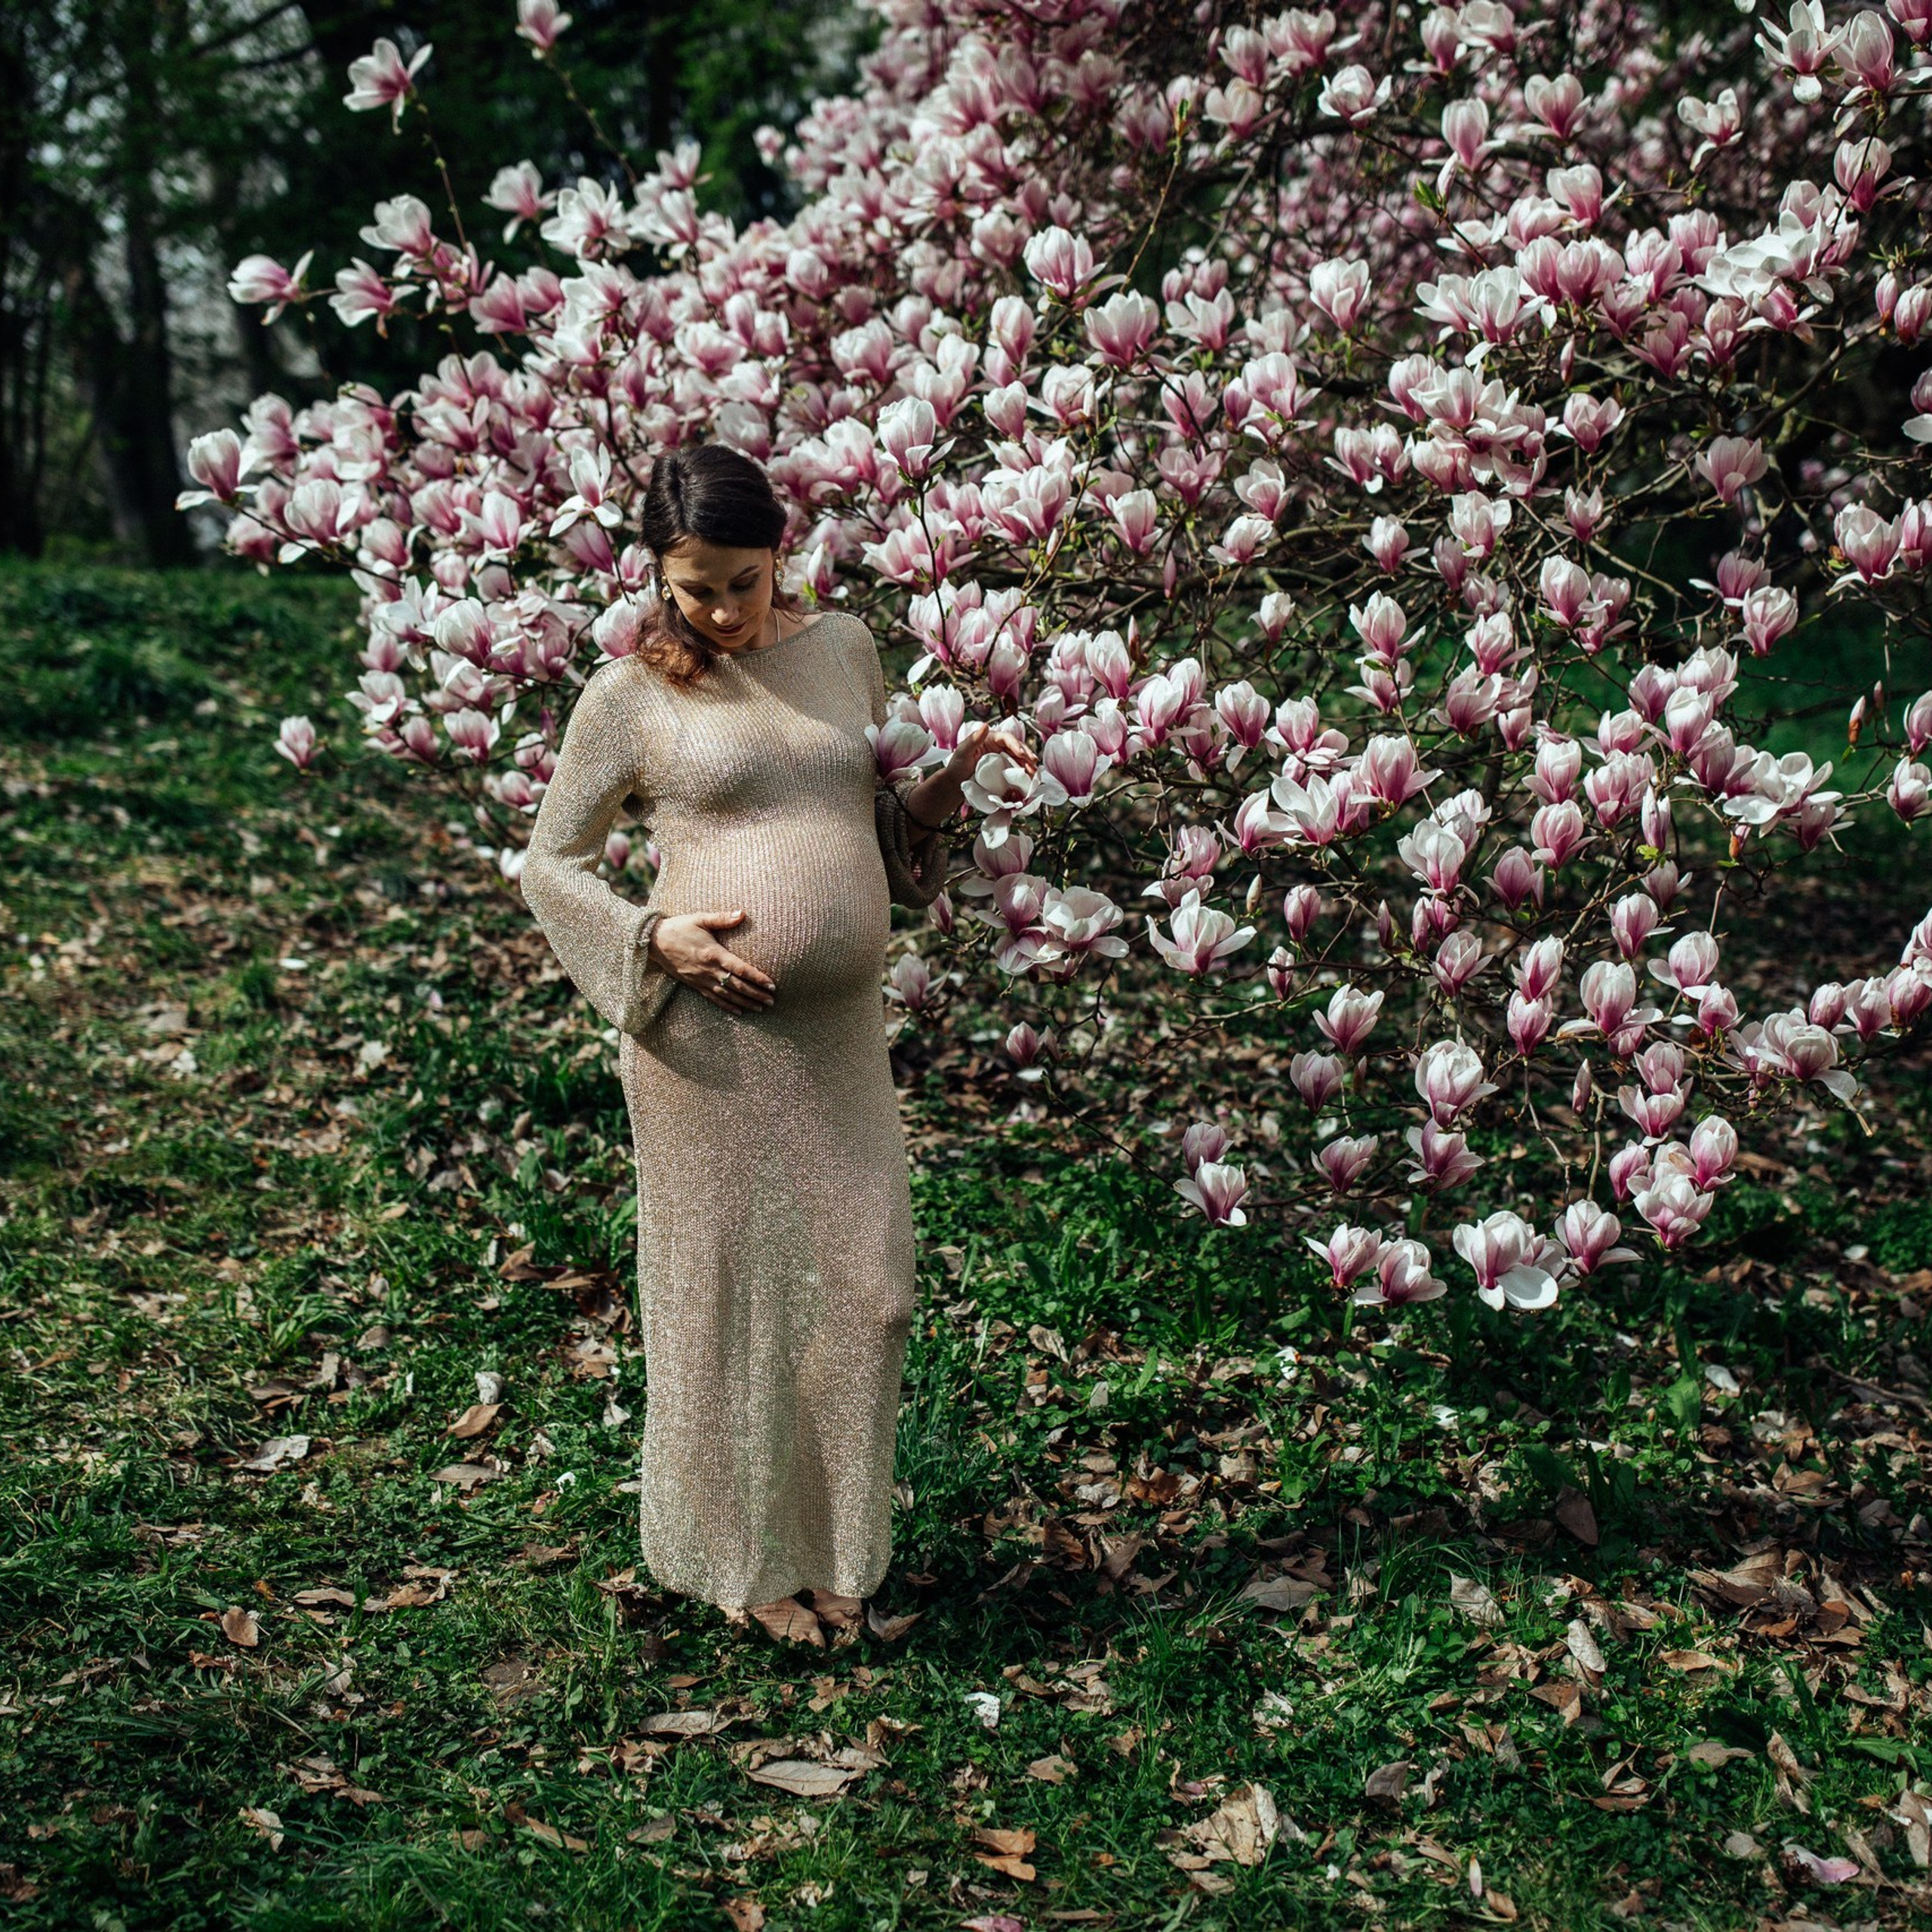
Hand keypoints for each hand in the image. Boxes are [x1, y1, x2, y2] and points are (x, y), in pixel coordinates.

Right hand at [647, 909, 776, 1012]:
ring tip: (760, 1008)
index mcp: (713, 954)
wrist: (654, 941)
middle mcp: (709, 970)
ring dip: (745, 1003)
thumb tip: (742, 913)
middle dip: (756, 994)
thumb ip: (722, 918)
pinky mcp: (694, 985)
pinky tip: (739, 1011)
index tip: (772, 985)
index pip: (740, 969)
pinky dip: (727, 1006)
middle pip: (737, 986)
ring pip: (727, 995)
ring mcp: (701, 979)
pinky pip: (713, 998)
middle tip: (772, 1001)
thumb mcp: (700, 918)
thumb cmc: (679, 927)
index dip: (757, 978)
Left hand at [945, 720, 1037, 780]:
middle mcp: (999, 747)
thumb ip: (974, 739)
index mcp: (990, 739)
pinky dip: (1024, 773)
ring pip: (1019, 759)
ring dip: (1028, 765)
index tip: (1021, 753)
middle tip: (1034, 762)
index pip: (1006, 738)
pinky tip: (1030, 779)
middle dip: (1027, 754)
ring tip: (1034, 773)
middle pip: (1017, 747)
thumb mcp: (963, 752)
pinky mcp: (1004, 771)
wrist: (956, 783)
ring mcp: (1002, 759)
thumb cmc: (957, 766)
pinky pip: (1016, 770)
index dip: (1016, 744)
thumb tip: (985, 725)